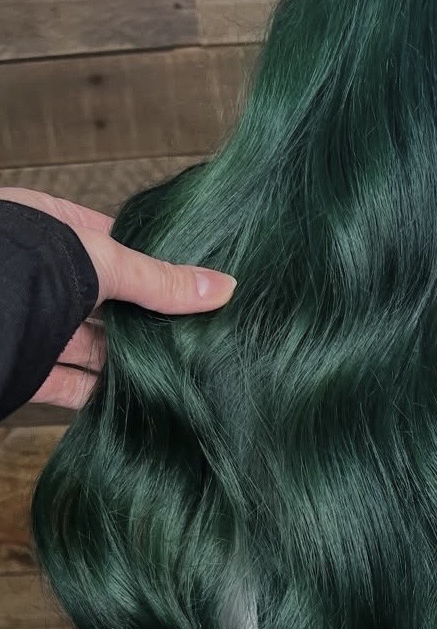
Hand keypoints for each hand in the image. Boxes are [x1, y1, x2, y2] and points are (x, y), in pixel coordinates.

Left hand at [0, 186, 236, 410]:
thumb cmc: (20, 265)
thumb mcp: (102, 262)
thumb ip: (159, 281)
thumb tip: (224, 288)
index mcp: (50, 229)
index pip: (113, 245)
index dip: (155, 266)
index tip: (196, 288)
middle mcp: (38, 276)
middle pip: (105, 301)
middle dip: (145, 319)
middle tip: (198, 333)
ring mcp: (30, 324)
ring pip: (90, 345)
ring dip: (129, 359)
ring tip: (182, 369)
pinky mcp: (24, 369)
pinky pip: (69, 384)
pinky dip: (100, 394)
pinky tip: (139, 399)